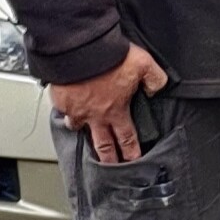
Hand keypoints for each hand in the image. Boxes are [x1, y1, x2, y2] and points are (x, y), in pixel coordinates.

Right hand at [50, 44, 168, 164]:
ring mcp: (76, 110)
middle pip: (102, 143)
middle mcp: (95, 115)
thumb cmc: (110, 58)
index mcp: (115, 110)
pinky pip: (64, 110)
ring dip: (82, 130)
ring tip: (84, 130)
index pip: (126, 136)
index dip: (131, 151)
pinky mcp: (62, 101)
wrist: (82, 51)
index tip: (133, 161)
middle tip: (109, 168)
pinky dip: (67, 110)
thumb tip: (157, 89)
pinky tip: (69, 106)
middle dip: (107, 158)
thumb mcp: (144, 64)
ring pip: (78, 127)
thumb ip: (155, 79)